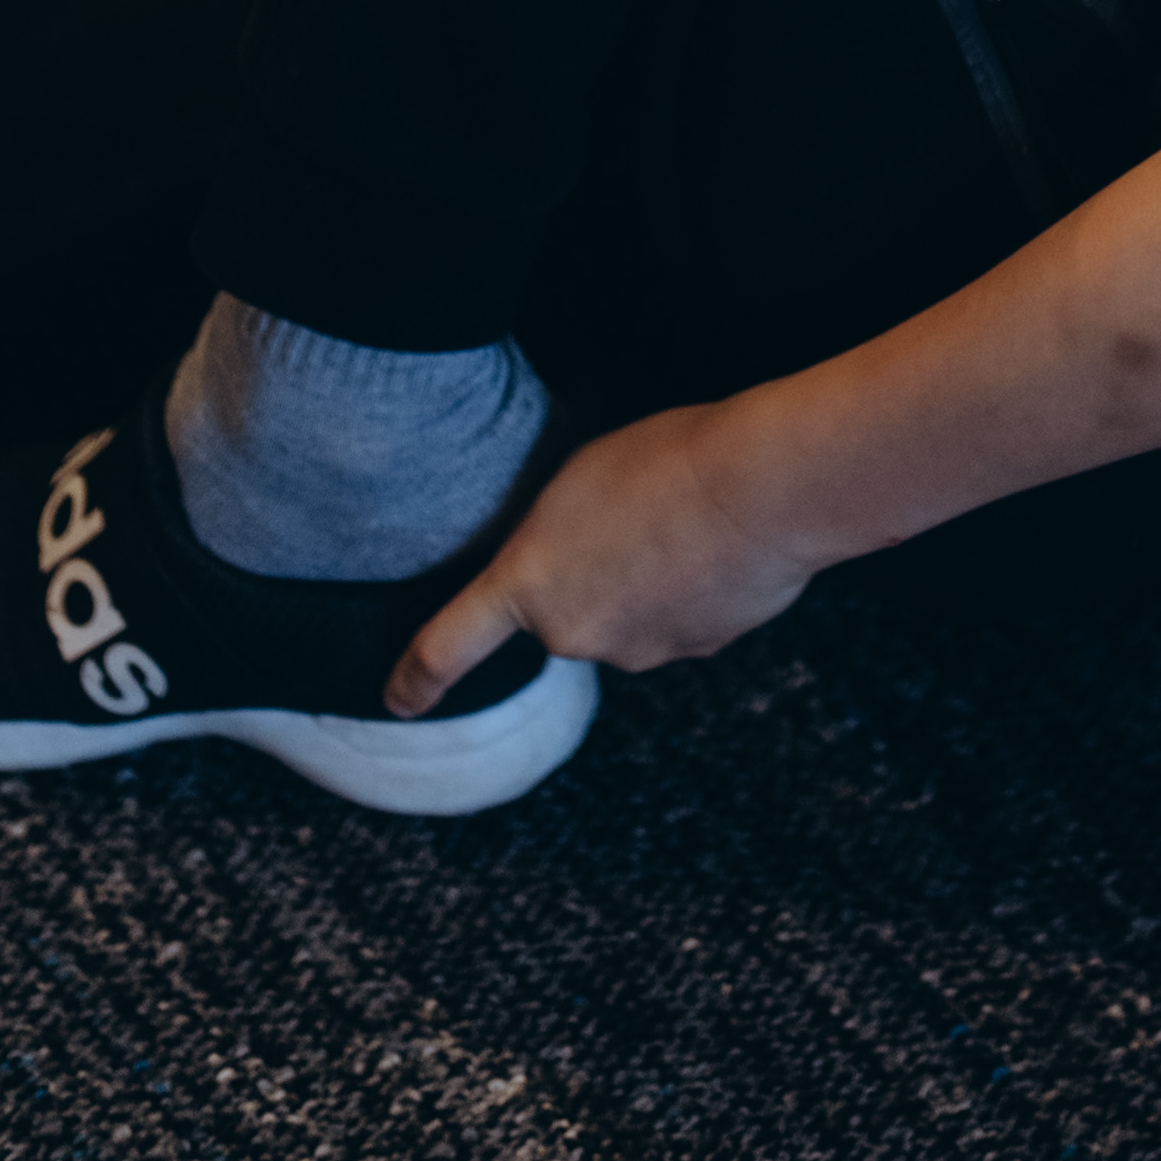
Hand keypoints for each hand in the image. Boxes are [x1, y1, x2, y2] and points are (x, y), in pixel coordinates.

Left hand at [388, 397, 818, 716]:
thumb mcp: (576, 478)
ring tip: (682, 520)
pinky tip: (717, 544)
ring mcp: (638, 651)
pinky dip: (692, 590)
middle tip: (629, 515)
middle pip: (565, 614)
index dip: (418, 676)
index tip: (398, 699)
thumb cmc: (664, 462)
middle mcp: (573, 634)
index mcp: (527, 584)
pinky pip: (679, 622)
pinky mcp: (698, 650)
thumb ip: (552, 534)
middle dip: (588, 577)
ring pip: (626, 619)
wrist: (763, 490)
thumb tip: (574, 563)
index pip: (450, 645)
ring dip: (644, 582)